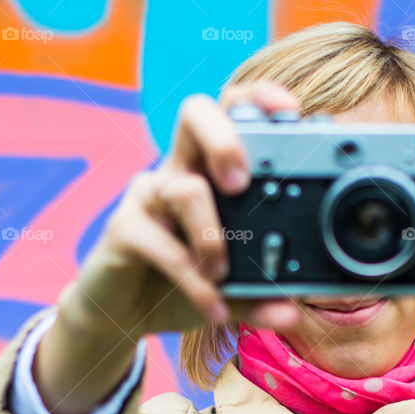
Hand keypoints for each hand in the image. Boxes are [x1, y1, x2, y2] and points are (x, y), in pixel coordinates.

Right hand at [56, 80, 304, 344]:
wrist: (121, 314)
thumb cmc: (179, 287)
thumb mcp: (228, 294)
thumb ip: (260, 296)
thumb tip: (293, 311)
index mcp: (209, 173)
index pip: (231, 113)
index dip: (258, 99)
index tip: (290, 110)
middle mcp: (178, 172)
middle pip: (195, 115)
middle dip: (225, 138)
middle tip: (241, 184)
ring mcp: (149, 196)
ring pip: (184, 189)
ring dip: (212, 236)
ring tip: (222, 276)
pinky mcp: (125, 228)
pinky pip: (161, 245)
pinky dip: (193, 281)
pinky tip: (212, 307)